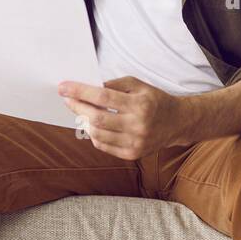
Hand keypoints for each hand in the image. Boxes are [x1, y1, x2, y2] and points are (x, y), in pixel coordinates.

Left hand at [58, 76, 189, 158]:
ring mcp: (135, 142)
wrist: (176, 123)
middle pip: (97, 118)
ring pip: (98, 134)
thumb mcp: (138, 84)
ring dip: (84, 121)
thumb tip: (88, 88)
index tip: (63, 87)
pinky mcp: (132, 154)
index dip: (80, 91)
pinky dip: (94, 134)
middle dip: (77, 107)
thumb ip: (114, 84)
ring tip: (81, 111)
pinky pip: (104, 146)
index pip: (103, 96)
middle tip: (67, 99)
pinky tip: (93, 125)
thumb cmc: (154, 100)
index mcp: (140, 104)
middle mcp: (138, 125)